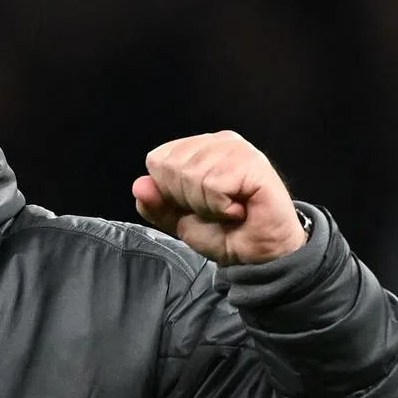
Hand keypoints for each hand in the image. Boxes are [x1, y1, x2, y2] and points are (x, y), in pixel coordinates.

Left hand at [132, 131, 306, 265]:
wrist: (258, 256)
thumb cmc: (224, 232)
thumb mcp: (179, 220)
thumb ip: (156, 205)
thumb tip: (139, 185)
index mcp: (198, 147)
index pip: (157, 160)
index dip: (170, 192)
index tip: (198, 205)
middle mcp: (218, 141)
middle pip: (171, 167)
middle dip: (188, 200)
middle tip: (216, 209)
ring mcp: (237, 149)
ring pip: (191, 176)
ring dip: (207, 206)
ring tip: (229, 210)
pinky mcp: (254, 162)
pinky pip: (213, 185)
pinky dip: (222, 207)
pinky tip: (240, 209)